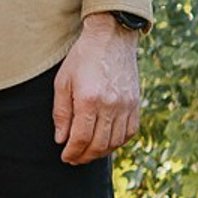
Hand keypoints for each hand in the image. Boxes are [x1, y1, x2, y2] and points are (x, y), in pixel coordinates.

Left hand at [53, 15, 142, 163]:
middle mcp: (110, 105)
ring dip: (100, 152)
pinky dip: (118, 142)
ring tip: (88, 153)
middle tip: (74, 159)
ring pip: (115, 141)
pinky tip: (106, 142)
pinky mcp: (136, 104)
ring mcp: (126, 105)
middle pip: (99, 144)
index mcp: (89, 99)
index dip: (72, 152)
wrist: (111, 38)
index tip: (65, 157)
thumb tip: (61, 139)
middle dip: (84, 156)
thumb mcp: (63, 82)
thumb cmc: (82, 58)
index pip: (81, 138)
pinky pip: (129, 132)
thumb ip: (61, 113)